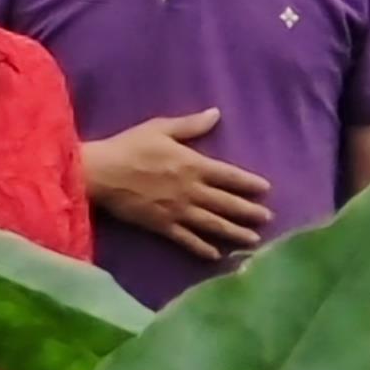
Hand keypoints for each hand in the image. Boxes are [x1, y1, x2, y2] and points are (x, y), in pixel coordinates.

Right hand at [87, 109, 270, 262]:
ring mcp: (178, 211)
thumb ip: (191, 125)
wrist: (101, 173)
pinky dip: (202, 249)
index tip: (266, 190)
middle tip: (268, 218)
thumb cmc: (129, 146)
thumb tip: (216, 114)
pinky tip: (216, 256)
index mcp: (193, 164)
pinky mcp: (162, 226)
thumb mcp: (161, 128)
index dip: (249, 183)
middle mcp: (190, 190)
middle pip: (226, 203)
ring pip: (213, 224)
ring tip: (253, 240)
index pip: (229, 175)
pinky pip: (187, 240)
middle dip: (249, 211)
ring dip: (234, 232)